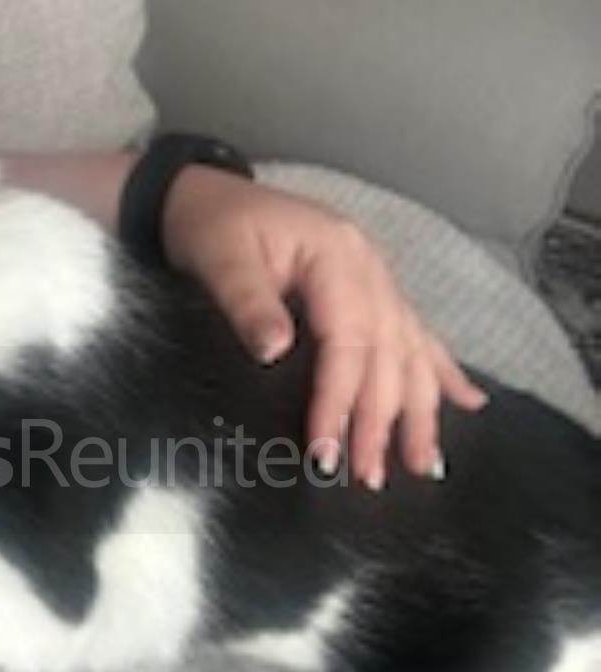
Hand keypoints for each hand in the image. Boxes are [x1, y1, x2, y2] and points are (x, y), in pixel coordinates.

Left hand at [162, 167, 487, 487]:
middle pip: (387, 353)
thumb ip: (248, 304)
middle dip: (383, 420)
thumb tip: (275, 351)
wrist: (202, 194)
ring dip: (420, 409)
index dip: (339, 400)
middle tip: (372, 476)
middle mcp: (367, 267)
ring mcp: (373, 277)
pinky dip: (440, 369)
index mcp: (336, 256)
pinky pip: (414, 332)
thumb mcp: (221, 258)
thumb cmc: (210, 224)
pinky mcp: (365, 290)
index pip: (348, 342)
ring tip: (425, 463)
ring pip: (410, 350)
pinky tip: (469, 401)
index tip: (326, 450)